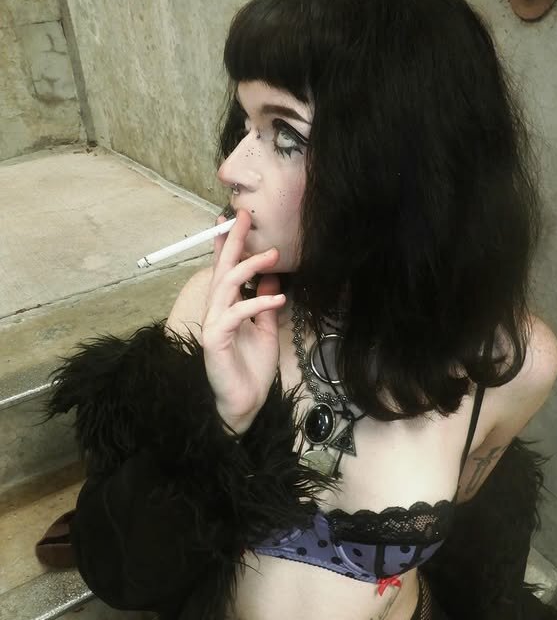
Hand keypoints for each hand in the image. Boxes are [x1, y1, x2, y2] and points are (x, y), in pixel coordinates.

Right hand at [201, 209, 285, 434]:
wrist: (245, 402)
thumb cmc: (252, 367)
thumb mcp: (265, 329)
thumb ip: (265, 303)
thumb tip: (272, 277)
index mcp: (226, 307)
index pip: (225, 270)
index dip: (227, 245)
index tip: (233, 220)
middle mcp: (216, 311)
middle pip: (222, 270)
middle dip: (233, 242)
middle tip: (244, 217)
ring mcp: (213, 324)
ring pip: (227, 286)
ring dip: (250, 267)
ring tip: (273, 255)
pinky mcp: (215, 340)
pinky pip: (236, 314)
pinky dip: (258, 303)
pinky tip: (279, 298)